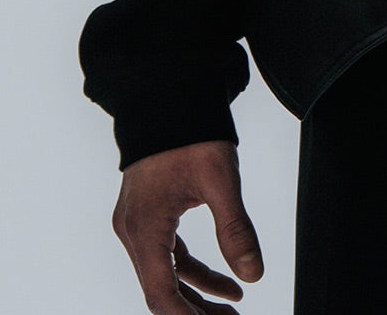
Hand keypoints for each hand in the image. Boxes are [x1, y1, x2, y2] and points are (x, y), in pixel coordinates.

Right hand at [110, 140, 263, 312]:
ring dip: (198, 295)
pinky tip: (226, 282)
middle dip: (196, 311)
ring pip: (166, 275)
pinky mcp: (148, 215)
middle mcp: (133, 231)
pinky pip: (169, 255)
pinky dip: (194, 271)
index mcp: (145, 228)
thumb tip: (253, 275)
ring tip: (235, 309)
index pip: (161, 294)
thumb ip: (235, 229)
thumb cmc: (191, 132)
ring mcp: (137, 224)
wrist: (168, 94)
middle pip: (162, 290)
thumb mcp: (220, 179)